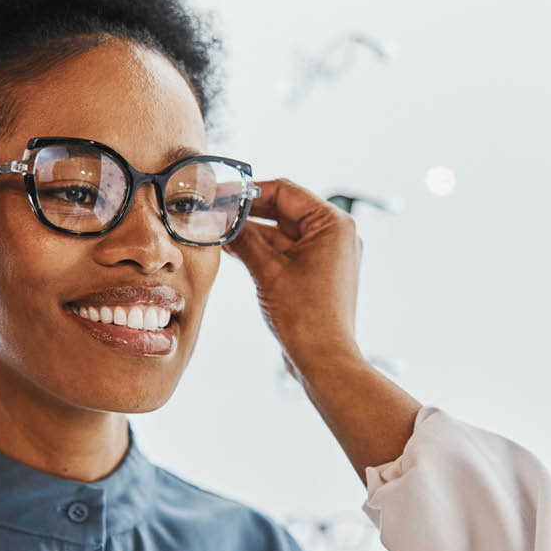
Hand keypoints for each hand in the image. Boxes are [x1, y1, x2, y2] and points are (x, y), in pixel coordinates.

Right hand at [224, 178, 364, 378]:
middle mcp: (336, 235)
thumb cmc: (305, 316)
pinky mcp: (319, 273)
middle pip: (284, 209)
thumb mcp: (267, 270)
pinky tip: (235, 249)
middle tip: (214, 211)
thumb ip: (244, 238)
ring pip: (283, 232)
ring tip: (218, 231)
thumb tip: (221, 218)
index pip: (284, 191)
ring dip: (253, 232)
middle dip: (248, 212)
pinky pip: (287, 251)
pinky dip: (263, 250)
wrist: (324, 360)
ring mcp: (329, 255)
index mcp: (333, 224)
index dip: (247, 191)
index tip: (219, 194)